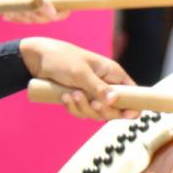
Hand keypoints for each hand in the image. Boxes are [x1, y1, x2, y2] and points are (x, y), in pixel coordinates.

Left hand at [0, 0, 65, 22]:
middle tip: (22, 13)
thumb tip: (54, 15)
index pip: (66, 0)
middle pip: (52, 13)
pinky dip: (18, 18)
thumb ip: (39, 3)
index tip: (48, 17)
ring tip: (10, 11)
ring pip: (38, 18)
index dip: (60, 11)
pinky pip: (28, 19)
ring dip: (24, 17)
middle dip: (36, 16)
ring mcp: (35, 0)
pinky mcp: (25, 7)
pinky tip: (7, 13)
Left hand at [19, 37, 138, 120]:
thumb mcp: (81, 73)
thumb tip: (114, 100)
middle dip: (103, 110)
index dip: (134, 105)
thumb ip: (98, 88)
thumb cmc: (62, 58)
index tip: (129, 114)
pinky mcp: (80, 99)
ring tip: (71, 95)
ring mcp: (93, 93)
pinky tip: (64, 97)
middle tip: (93, 104)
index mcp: (113, 74)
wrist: (37, 59)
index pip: (132, 92)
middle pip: (116, 108)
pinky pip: (82, 112)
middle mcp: (106, 85)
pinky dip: (73, 108)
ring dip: (83, 108)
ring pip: (97, 113)